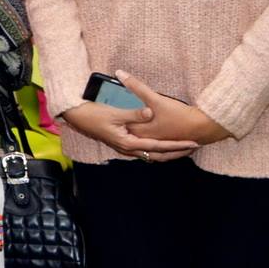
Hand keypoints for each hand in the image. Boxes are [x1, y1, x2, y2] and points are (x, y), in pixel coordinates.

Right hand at [60, 99, 198, 161]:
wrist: (75, 117)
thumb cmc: (93, 114)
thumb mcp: (114, 113)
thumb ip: (134, 114)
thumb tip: (151, 112)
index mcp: (129, 143)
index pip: (159, 146)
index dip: (177, 145)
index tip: (193, 142)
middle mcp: (128, 149)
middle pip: (158, 155)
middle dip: (176, 153)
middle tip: (193, 148)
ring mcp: (125, 147)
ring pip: (151, 154)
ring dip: (167, 152)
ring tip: (181, 148)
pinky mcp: (122, 143)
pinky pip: (144, 150)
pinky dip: (156, 149)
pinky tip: (160, 144)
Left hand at [116, 71, 229, 146]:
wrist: (204, 127)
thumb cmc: (178, 114)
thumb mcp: (155, 99)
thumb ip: (136, 86)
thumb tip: (118, 73)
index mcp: (142, 132)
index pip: (120, 126)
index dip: (111, 118)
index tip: (101, 111)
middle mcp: (148, 140)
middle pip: (129, 135)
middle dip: (120, 128)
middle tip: (109, 119)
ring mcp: (159, 144)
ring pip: (141, 142)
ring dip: (134, 137)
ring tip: (125, 128)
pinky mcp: (169, 144)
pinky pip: (154, 146)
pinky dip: (148, 142)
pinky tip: (147, 137)